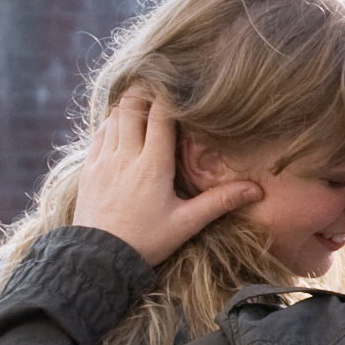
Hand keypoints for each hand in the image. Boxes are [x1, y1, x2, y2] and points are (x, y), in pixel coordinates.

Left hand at [67, 86, 261, 267]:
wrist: (97, 261)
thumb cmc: (145, 242)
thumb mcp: (186, 223)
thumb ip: (220, 202)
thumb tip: (257, 190)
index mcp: (153, 164)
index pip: (161, 114)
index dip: (169, 93)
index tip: (180, 83)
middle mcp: (125, 155)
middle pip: (132, 105)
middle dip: (146, 91)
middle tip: (161, 87)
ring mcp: (103, 160)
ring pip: (114, 116)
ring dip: (129, 106)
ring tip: (145, 103)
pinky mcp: (88, 169)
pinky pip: (99, 134)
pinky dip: (112, 123)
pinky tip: (122, 127)